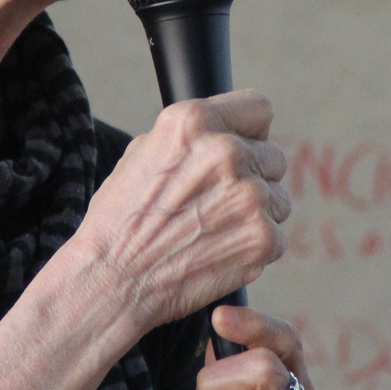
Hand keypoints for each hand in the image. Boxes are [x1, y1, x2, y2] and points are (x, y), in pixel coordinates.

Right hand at [73, 91, 289, 330]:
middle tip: (216, 203)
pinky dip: (254, 246)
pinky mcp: (262, 237)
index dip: (248, 132)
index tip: (241, 149)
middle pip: (272, 156)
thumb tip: (228, 134)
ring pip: (278, 198)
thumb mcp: (143, 154)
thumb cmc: (120, 220)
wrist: (112, 281)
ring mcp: (249, 195)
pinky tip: (217, 252)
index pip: (258, 109)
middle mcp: (226, 151)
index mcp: (194, 121)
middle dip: (252, 177)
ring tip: (212, 230)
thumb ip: (193, 139)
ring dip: (255, 213)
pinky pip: (276, 234)